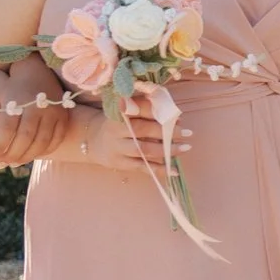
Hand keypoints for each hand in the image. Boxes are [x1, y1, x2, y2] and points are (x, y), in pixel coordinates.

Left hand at [0, 60, 72, 165]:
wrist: (38, 72)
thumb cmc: (13, 90)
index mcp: (18, 101)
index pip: (7, 129)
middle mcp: (38, 106)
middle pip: (25, 137)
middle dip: (12, 154)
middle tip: (2, 163)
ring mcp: (54, 111)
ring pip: (42, 141)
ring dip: (27, 156)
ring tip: (15, 163)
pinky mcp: (64, 117)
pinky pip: (57, 140)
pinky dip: (45, 151)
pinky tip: (33, 155)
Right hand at [72, 102, 190, 174]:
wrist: (91, 139)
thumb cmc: (118, 122)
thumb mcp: (127, 111)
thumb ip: (147, 109)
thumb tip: (176, 117)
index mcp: (119, 112)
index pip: (141, 109)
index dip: (160, 112)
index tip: (178, 115)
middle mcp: (116, 129)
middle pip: (143, 130)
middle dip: (167, 131)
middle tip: (187, 132)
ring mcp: (116, 147)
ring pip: (143, 149)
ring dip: (166, 150)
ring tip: (185, 148)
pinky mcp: (119, 162)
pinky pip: (141, 167)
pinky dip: (158, 169)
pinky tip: (173, 170)